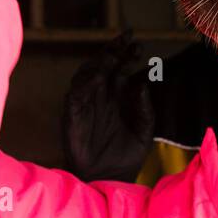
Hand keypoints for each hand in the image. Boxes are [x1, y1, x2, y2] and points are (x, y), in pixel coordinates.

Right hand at [62, 33, 154, 182]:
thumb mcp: (144, 129)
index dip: (127, 55)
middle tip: (126, 37)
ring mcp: (85, 105)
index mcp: (116, 97)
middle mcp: (100, 97)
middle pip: (103, 65)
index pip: (120, 68)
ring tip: (113, 54)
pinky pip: (75, 95)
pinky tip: (97, 76)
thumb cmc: (127, 156)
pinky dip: (85, 84)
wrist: (110, 180)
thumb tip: (143, 82)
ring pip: (87, 75)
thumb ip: (144, 107)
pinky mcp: (72, 117)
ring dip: (99, 63)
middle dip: (113, 50)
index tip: (138, 44)